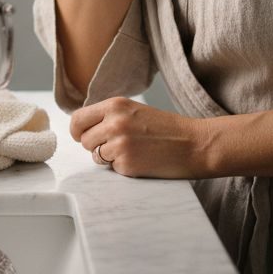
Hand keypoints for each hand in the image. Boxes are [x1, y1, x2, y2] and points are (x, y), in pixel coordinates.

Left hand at [70, 97, 206, 178]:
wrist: (195, 144)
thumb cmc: (167, 128)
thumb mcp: (134, 110)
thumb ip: (109, 115)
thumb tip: (83, 126)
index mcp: (115, 105)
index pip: (78, 118)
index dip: (77, 130)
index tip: (81, 135)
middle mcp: (114, 122)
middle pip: (83, 139)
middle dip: (94, 145)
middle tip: (114, 146)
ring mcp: (119, 144)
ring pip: (95, 155)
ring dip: (108, 157)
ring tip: (131, 151)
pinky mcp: (127, 164)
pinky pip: (112, 169)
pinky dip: (123, 168)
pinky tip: (141, 160)